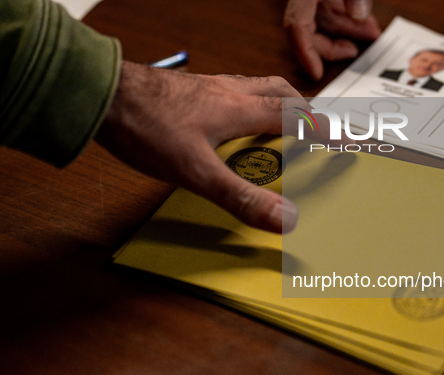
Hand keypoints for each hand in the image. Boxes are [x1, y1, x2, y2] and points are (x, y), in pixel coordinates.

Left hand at [96, 61, 303, 233]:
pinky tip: (228, 118)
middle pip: (279, 91)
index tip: (340, 137)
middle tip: (310, 124)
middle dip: (302, 108)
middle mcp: (228, 92)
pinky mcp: (189, 89)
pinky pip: (229, 89)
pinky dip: (244, 101)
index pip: (294, 116)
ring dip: (274, 100)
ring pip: (255, 86)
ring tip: (276, 120)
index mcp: (240, 109)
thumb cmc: (146, 126)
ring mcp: (207, 87)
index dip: (320, 128)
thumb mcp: (197, 172)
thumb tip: (284, 218)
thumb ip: (241, 196)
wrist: (102, 94)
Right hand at [284, 0, 380, 79]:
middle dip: (334, 45)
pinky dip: (347, 20)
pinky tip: (366, 24)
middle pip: (309, 31)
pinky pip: (330, 11)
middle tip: (354, 53)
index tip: (317, 74)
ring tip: (371, 34)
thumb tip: (359, 16)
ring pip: (323, 22)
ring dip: (347, 32)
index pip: (296, 27)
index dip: (305, 53)